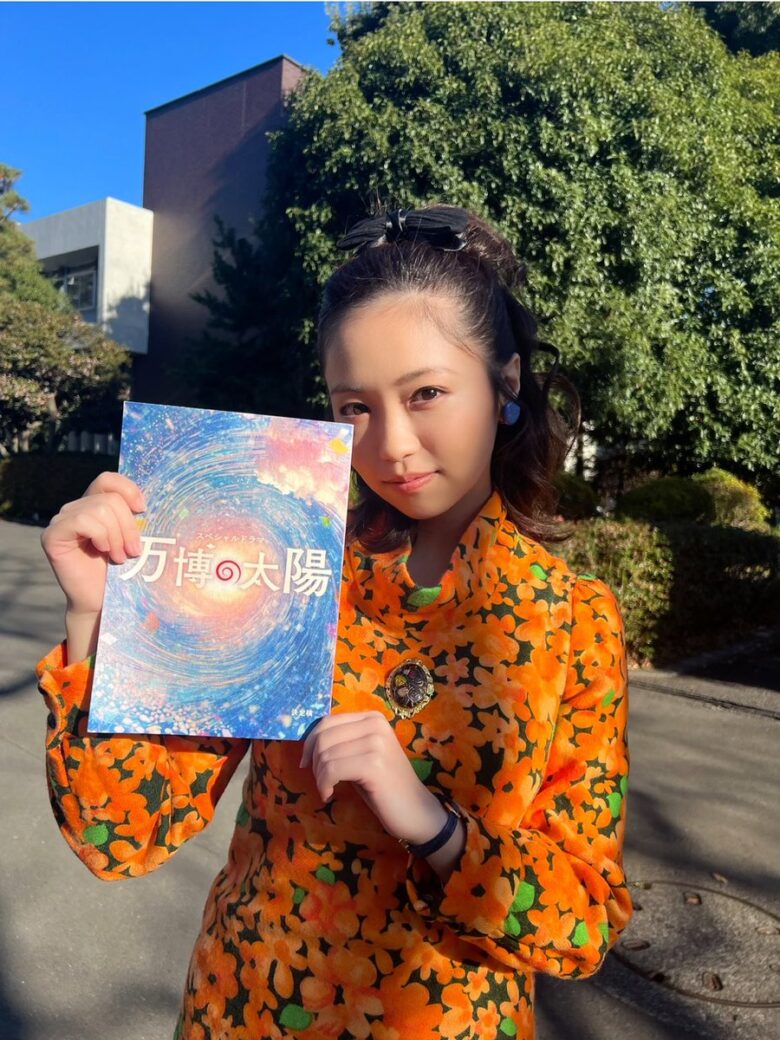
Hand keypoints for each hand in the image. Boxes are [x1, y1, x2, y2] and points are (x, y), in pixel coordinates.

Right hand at [40, 471, 146, 615]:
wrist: (103, 600)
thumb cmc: (121, 571)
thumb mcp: (132, 537)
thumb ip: (133, 516)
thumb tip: (146, 502)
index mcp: (94, 504)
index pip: (108, 480)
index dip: (128, 490)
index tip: (143, 510)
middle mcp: (75, 508)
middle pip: (109, 499)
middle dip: (128, 526)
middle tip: (133, 550)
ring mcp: (62, 520)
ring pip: (99, 509)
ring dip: (116, 536)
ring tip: (119, 557)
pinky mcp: (52, 535)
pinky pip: (82, 521)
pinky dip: (100, 536)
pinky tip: (104, 552)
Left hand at [299, 711, 447, 844]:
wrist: (415, 809)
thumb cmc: (384, 785)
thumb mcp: (362, 755)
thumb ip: (342, 742)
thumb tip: (307, 744)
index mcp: (372, 718)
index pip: (327, 722)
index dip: (310, 743)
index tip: (307, 764)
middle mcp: (375, 724)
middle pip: (323, 737)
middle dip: (314, 762)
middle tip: (321, 782)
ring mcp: (375, 743)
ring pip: (325, 755)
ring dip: (320, 777)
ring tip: (328, 790)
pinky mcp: (373, 764)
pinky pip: (332, 771)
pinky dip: (324, 785)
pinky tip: (329, 795)